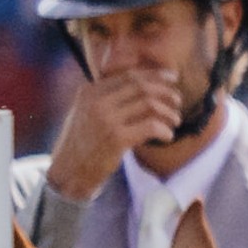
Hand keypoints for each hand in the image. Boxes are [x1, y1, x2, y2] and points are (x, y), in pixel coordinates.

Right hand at [43, 66, 176, 202]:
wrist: (69, 171)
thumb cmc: (83, 143)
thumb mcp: (87, 113)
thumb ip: (107, 98)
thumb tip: (143, 86)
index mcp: (90, 91)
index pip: (129, 76)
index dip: (154, 76)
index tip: (172, 78)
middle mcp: (96, 101)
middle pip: (142, 86)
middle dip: (166, 91)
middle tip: (178, 100)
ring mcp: (106, 119)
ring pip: (150, 104)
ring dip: (168, 112)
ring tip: (175, 121)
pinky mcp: (116, 138)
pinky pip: (151, 126)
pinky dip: (165, 130)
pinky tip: (167, 136)